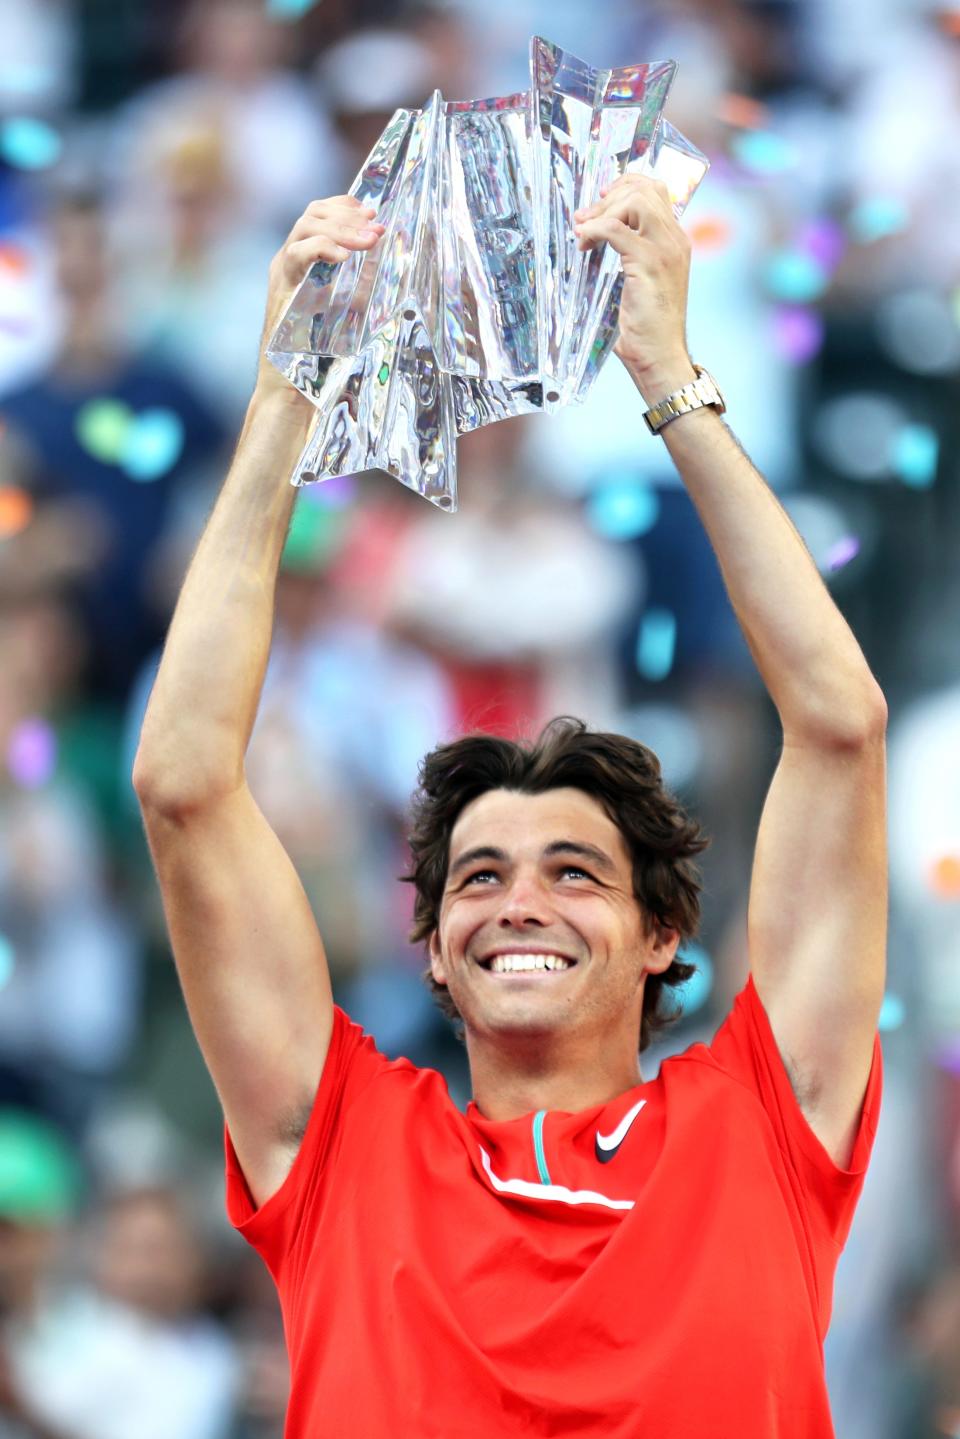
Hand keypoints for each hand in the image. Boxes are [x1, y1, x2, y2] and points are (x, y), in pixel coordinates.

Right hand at [255, 196, 385, 405]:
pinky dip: (323, 249)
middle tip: (378, 228)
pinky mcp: (280, 288)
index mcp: (306, 261)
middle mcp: (290, 260)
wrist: (293, 385)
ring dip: (342, 229)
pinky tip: (346, 259)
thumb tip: (389, 257)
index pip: (320, 215)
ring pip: (305, 227)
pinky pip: (297, 254)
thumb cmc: (321, 353)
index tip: (373, 212)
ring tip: (369, 241)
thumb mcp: (352, 309)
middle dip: (349, 216)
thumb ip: (364, 283)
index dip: (345, 206)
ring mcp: (283, 271)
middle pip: (313, 214)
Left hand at [573, 174, 694, 400]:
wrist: (659, 355)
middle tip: (584, 219)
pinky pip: (616, 229)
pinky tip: (583, 243)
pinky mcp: (648, 263)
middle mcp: (675, 240)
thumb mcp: (641, 281)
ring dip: (602, 212)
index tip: (600, 202)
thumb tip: (598, 235)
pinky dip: (594, 230)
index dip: (625, 187)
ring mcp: (665, 250)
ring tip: (583, 233)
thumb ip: (631, 254)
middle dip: (608, 198)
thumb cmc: (646, 326)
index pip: (656, 191)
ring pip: (634, 202)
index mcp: (676, 241)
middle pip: (645, 189)